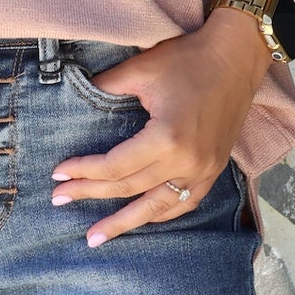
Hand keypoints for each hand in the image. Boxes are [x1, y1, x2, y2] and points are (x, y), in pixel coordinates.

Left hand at [49, 9, 273, 245]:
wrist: (236, 56)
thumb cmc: (188, 58)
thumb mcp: (140, 69)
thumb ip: (105, 88)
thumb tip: (75, 96)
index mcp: (167, 139)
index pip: (115, 166)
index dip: (83, 171)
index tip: (58, 174)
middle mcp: (186, 162)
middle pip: (130, 189)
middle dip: (91, 195)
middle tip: (59, 201)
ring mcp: (204, 170)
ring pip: (158, 208)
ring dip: (125, 223)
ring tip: (96, 237)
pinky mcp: (214, 169)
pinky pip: (185, 202)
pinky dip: (161, 213)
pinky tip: (142, 218)